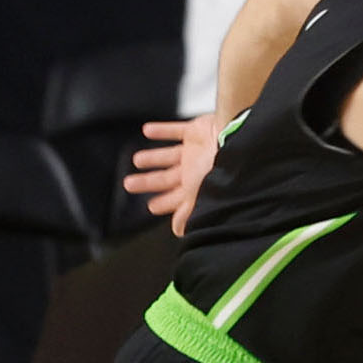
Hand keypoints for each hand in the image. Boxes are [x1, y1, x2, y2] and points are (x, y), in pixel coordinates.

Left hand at [122, 115, 218, 235]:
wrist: (233, 136)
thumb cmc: (222, 166)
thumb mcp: (199, 195)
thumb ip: (187, 212)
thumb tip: (178, 231)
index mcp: (196, 186)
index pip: (176, 198)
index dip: (164, 203)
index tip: (152, 207)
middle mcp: (195, 170)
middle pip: (167, 178)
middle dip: (148, 182)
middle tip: (130, 184)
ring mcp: (195, 150)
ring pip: (169, 155)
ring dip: (153, 158)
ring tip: (137, 160)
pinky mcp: (196, 131)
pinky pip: (175, 130)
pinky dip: (161, 130)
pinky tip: (148, 130)